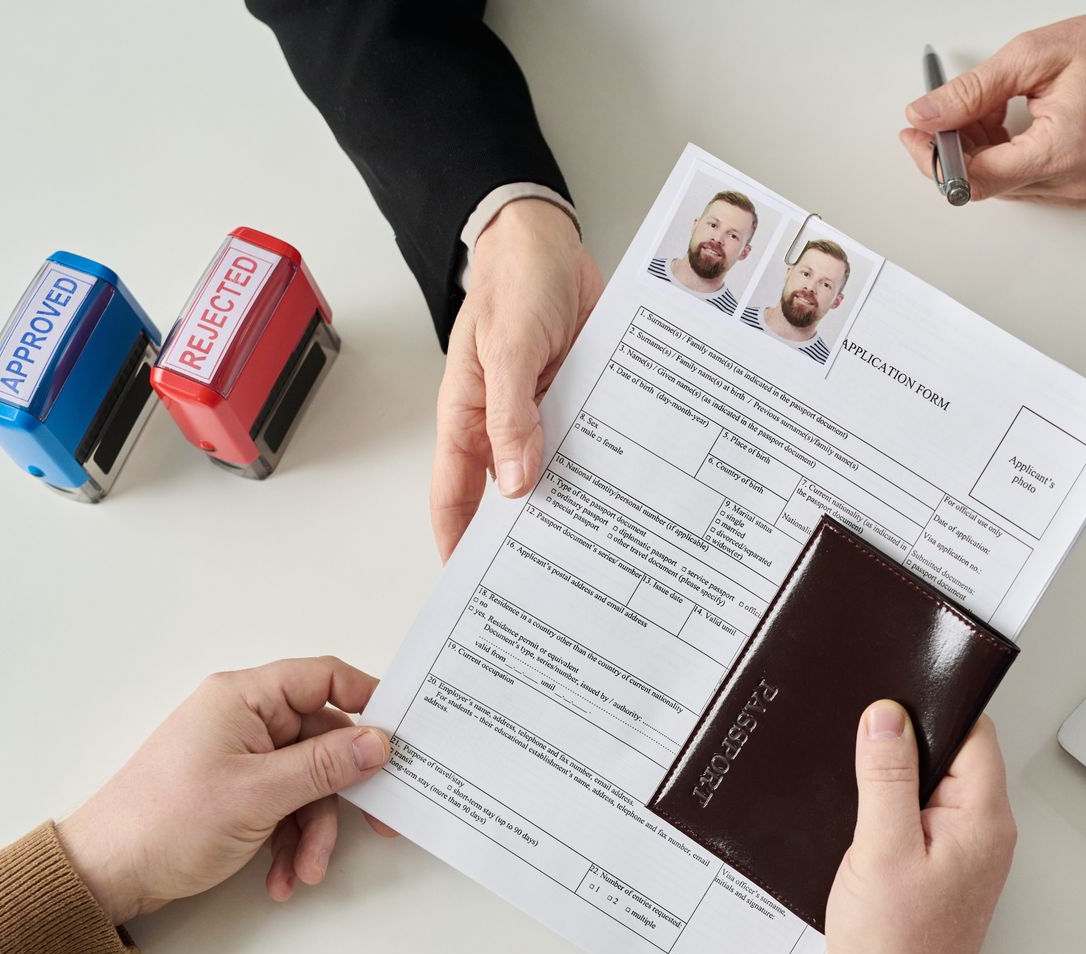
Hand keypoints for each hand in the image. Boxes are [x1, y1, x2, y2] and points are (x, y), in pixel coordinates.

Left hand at [57, 657, 395, 924]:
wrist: (106, 874)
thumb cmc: (166, 822)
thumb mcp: (259, 794)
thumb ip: (325, 766)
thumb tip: (379, 743)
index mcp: (244, 699)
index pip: (323, 678)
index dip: (367, 701)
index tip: (402, 735)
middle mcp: (244, 720)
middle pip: (322, 742)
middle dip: (341, 795)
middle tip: (378, 825)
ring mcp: (240, 758)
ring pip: (307, 784)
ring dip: (313, 832)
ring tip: (305, 871)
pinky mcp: (235, 792)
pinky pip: (284, 808)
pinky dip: (290, 843)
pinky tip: (282, 876)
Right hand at [433, 198, 603, 559]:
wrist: (549, 239)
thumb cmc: (511, 280)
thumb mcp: (507, 346)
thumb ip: (511, 413)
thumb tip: (515, 481)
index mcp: (469, 414)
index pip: (455, 493)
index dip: (458, 540)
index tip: (469, 583)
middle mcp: (506, 422)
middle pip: (511, 492)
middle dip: (528, 533)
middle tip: (554, 582)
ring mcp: (545, 413)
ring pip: (557, 470)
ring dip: (576, 499)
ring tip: (602, 549)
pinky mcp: (582, 399)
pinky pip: (592, 441)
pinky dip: (607, 464)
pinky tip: (630, 489)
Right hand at [827, 701, 1016, 953]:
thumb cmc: (895, 947)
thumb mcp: (880, 849)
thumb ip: (886, 778)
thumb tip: (887, 716)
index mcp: (984, 817)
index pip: (973, 731)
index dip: (931, 708)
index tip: (888, 700)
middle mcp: (985, 830)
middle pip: (953, 754)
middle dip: (907, 743)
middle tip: (860, 744)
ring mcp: (966, 851)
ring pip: (933, 786)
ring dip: (896, 780)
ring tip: (857, 787)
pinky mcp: (944, 869)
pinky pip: (923, 817)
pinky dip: (893, 812)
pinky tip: (864, 822)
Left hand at [899, 6, 1085, 207]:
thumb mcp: (1030, 57)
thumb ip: (971, 92)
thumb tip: (926, 115)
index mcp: (1060, 152)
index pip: (978, 179)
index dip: (936, 160)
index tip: (914, 136)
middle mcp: (1069, 183)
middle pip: (984, 183)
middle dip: (956, 146)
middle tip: (946, 108)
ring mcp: (1073, 190)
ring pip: (998, 183)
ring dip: (979, 147)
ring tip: (992, 104)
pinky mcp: (1074, 188)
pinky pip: (1019, 179)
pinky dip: (1001, 152)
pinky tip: (1007, 121)